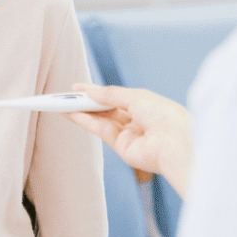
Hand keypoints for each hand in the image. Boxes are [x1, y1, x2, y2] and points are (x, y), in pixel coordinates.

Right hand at [66, 84, 191, 197]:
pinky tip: (71, 113)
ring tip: (60, 104)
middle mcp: (136, 120)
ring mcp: (129, 135)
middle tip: (63, 96)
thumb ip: (110, 94)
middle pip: (105, 109)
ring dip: (80, 111)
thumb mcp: (135, 96)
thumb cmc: (164, 114)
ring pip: (100, 120)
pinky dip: (85, 121)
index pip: (115, 97)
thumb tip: (89, 90)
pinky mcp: (122, 148)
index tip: (76, 88)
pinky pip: (100, 130)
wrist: (176, 142)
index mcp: (145, 105)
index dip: (96, 92)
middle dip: (85, 102)